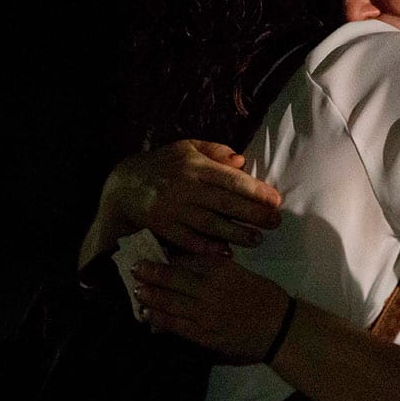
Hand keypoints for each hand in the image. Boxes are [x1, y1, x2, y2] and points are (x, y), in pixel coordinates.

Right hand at [102, 139, 281, 254]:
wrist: (123, 185)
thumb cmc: (163, 164)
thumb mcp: (187, 148)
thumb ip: (216, 151)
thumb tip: (241, 161)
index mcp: (195, 167)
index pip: (231, 180)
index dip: (256, 191)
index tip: (276, 200)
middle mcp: (186, 188)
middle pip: (225, 203)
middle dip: (253, 214)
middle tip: (275, 222)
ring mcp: (174, 210)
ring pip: (210, 224)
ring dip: (235, 234)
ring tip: (257, 239)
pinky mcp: (164, 227)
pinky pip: (188, 240)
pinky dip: (207, 248)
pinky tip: (226, 252)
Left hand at [132, 254, 290, 363]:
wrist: (280, 328)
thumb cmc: (264, 297)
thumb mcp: (241, 273)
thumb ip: (214, 269)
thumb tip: (186, 264)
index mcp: (223, 269)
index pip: (188, 259)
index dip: (167, 256)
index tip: (152, 251)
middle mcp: (211, 289)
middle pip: (173, 278)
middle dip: (151, 273)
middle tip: (135, 268)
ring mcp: (206, 313)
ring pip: (169, 302)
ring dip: (150, 295)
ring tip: (137, 290)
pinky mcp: (204, 335)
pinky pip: (176, 325)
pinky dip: (159, 319)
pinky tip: (148, 315)